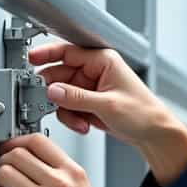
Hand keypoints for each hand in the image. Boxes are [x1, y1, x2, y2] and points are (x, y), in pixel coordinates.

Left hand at [0, 133, 146, 186]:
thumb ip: (65, 179)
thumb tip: (39, 170)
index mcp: (74, 174)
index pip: (37, 140)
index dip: (17, 142)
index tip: (11, 150)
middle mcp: (60, 184)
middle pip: (16, 154)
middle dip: (4, 163)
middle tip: (6, 176)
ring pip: (4, 174)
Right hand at [30, 42, 186, 186]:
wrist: (154, 134)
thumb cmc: (144, 113)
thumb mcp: (108, 104)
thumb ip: (77, 98)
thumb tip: (53, 91)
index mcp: (103, 61)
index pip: (68, 51)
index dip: (47, 55)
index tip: (31, 60)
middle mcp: (95, 71)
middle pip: (60, 75)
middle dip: (57, 94)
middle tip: (53, 103)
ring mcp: (91, 88)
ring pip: (62, 94)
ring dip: (67, 110)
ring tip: (80, 121)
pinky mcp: (89, 103)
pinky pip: (69, 108)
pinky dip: (72, 118)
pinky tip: (84, 125)